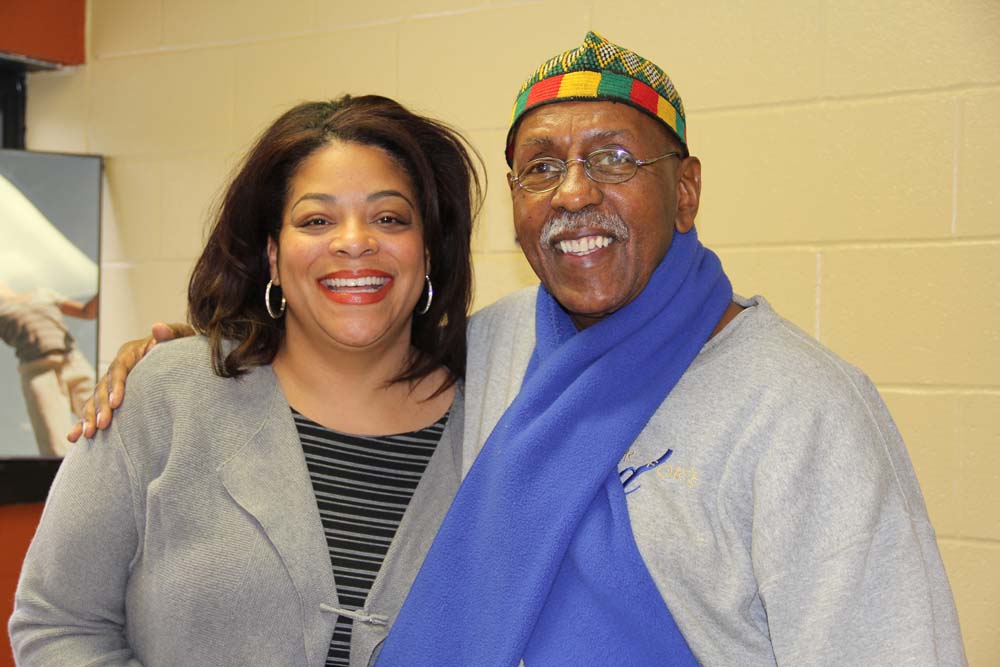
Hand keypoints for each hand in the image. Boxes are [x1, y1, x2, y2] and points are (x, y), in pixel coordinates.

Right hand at [67, 323, 194, 441]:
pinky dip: (83, 423)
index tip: (117, 403)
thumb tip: (158, 328)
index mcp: (130, 353)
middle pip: (103, 387)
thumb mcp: (182, 337)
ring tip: (88, 434)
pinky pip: (94, 410)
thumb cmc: (183, 348)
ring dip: (89, 417)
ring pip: (95, 400)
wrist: (183, 361)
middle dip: (101, 407)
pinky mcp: (111, 397)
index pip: (119, 368)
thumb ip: (172, 333)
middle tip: (103, 425)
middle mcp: (117, 367)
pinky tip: (74, 438)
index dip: (116, 385)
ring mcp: (112, 383)